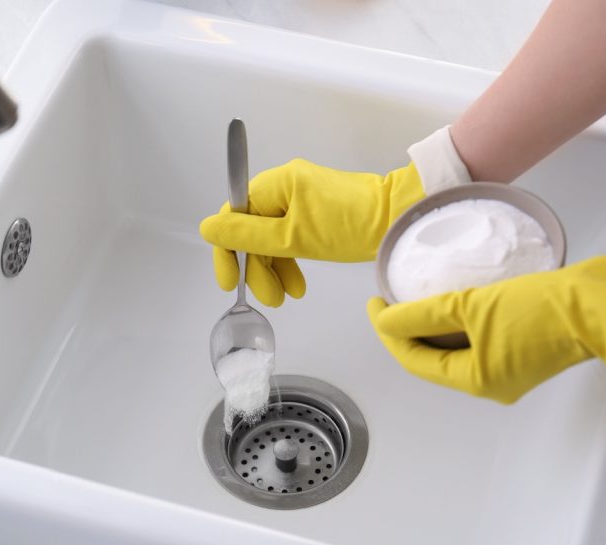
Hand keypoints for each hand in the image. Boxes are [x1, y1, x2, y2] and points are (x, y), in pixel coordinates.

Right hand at [199, 127, 470, 306]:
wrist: (398, 219)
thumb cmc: (349, 226)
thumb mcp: (293, 238)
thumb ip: (247, 235)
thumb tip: (207, 228)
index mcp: (274, 184)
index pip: (233, 216)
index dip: (227, 251)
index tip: (230, 282)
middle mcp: (284, 186)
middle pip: (252, 230)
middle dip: (257, 267)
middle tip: (270, 299)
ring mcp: (301, 198)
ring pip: (272, 238)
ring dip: (274, 269)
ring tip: (287, 297)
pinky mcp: (316, 212)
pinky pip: (290, 237)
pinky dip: (291, 261)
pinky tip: (297, 284)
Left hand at [367, 256, 605, 403]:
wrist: (601, 303)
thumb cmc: (542, 309)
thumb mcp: (472, 306)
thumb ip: (423, 314)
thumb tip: (386, 320)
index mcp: (477, 380)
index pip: (416, 361)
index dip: (389, 332)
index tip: (374, 303)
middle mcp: (492, 382)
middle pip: (434, 359)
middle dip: (408, 332)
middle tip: (389, 301)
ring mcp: (511, 368)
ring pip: (456, 350)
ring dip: (433, 327)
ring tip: (414, 298)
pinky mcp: (527, 349)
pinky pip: (479, 341)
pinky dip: (460, 324)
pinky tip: (452, 300)